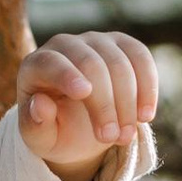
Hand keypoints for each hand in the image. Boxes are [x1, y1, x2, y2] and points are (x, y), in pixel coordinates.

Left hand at [16, 31, 158, 180]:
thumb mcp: (40, 139)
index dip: (67, 75)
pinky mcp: (122, 44)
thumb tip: (40, 105)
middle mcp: (65, 45)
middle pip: (91, 64)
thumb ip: (34, 126)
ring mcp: (95, 41)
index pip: (51, 62)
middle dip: (104, 103)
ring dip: (127, 102)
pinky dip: (147, 86)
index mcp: (36, 65)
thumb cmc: (53, 131)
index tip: (84, 93)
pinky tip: (146, 115)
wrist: (76, 127)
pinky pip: (141, 57)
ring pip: (119, 62)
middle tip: (110, 139)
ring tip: (125, 137)